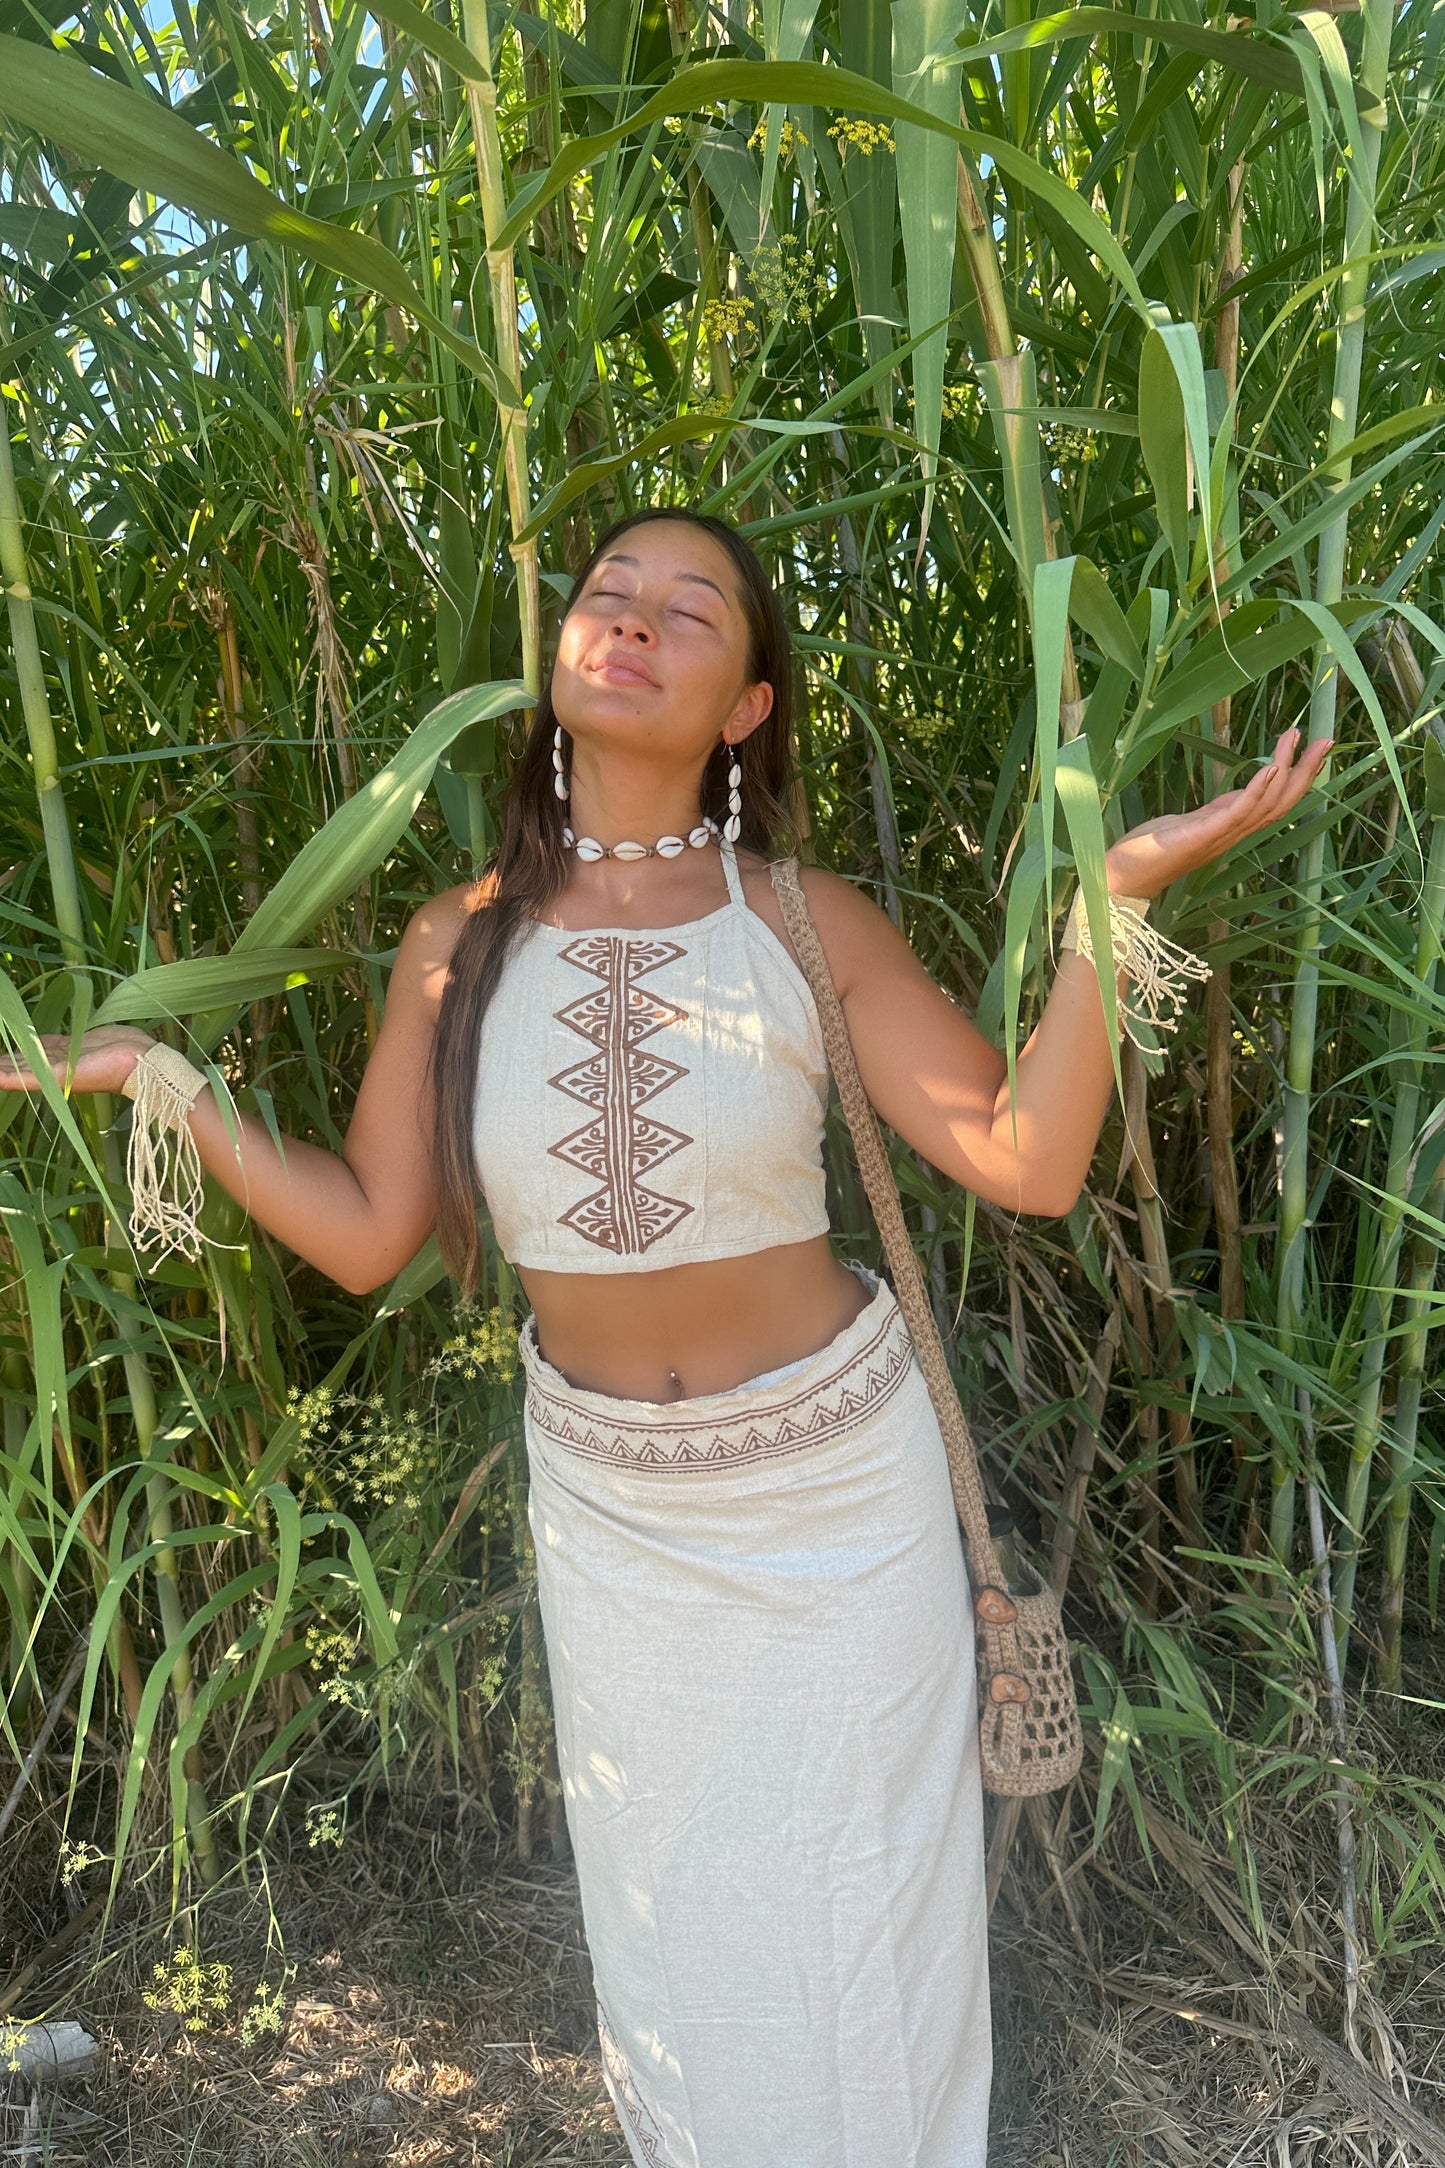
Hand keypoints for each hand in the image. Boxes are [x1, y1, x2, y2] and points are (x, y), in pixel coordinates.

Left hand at [0, 1025, 156, 1097]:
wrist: (139, 1062)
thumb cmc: (107, 1072)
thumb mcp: (68, 1076)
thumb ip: (37, 1075)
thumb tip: (1, 1077)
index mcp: (48, 1080)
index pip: (13, 1078)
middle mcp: (53, 1069)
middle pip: (18, 1064)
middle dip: (2, 1061)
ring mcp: (63, 1056)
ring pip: (31, 1050)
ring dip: (15, 1047)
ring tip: (1, 1044)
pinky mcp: (75, 1043)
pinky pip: (48, 1040)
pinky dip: (34, 1038)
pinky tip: (24, 1033)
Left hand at [1104, 728, 1330, 899]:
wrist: (1123, 877)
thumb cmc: (1151, 850)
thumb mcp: (1192, 822)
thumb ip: (1218, 810)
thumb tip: (1242, 792)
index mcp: (1231, 827)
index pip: (1277, 801)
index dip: (1299, 776)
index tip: (1315, 746)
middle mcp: (1233, 833)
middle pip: (1283, 802)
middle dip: (1306, 770)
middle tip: (1325, 739)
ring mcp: (1220, 835)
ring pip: (1267, 804)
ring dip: (1286, 769)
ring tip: (1295, 738)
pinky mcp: (1203, 835)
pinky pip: (1238, 812)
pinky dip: (1257, 789)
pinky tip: (1270, 767)